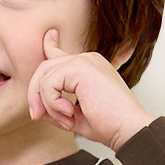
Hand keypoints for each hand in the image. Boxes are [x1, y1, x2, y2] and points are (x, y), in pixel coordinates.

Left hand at [27, 29, 154, 151]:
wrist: (128, 128)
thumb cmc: (110, 125)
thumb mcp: (75, 116)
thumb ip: (56, 108)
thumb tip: (37, 109)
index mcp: (89, 67)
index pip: (62, 54)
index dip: (50, 46)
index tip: (49, 36)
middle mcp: (87, 60)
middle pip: (45, 67)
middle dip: (36, 94)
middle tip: (38, 116)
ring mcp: (84, 61)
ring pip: (45, 77)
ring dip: (48, 105)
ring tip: (66, 120)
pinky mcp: (80, 68)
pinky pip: (49, 84)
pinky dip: (53, 103)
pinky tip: (69, 113)